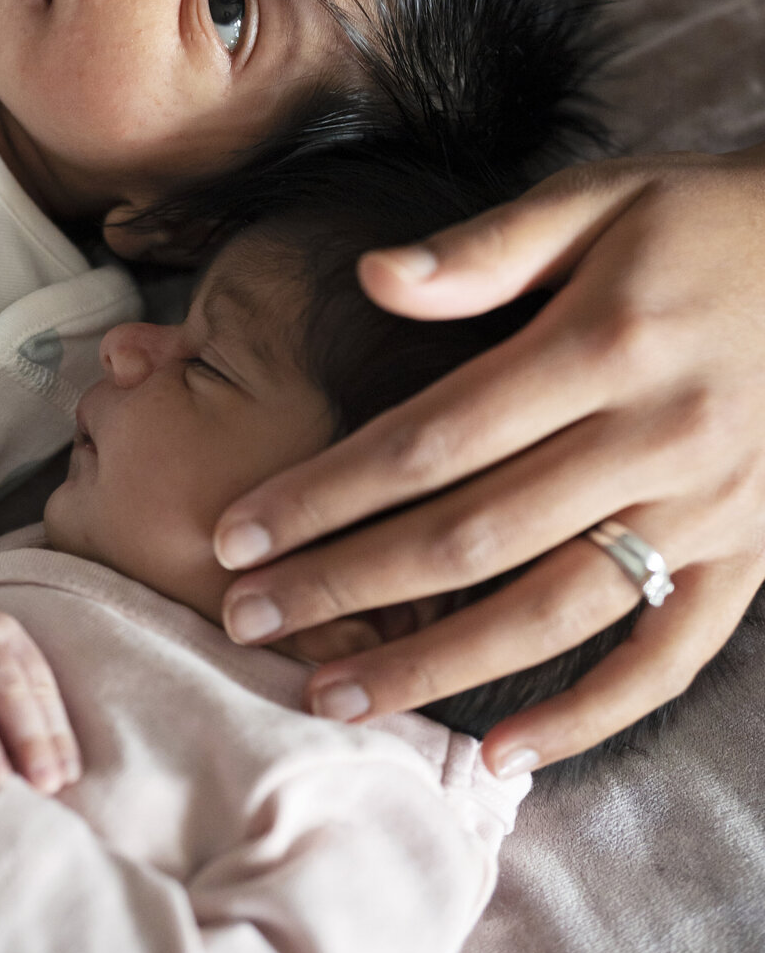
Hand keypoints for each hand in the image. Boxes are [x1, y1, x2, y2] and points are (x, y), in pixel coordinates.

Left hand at [211, 148, 764, 773]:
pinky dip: (590, 718)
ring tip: (333, 694)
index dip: (326, 493)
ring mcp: (708, 510)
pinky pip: (668, 659)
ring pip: (551, 614)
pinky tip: (502, 752)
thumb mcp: (597, 199)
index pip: (432, 439)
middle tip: (247, 619)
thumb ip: (485, 249)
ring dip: (434, 664)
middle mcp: (654, 439)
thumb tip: (372, 276)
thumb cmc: (698, 221)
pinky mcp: (749, 557)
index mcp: (602, 346)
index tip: (239, 531)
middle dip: (346, 584)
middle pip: (471, 536)